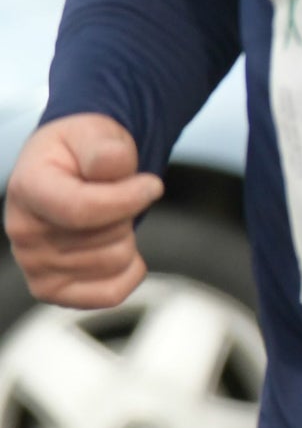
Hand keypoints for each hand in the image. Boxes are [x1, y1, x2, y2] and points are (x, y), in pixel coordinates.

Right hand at [6, 114, 161, 307]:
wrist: (70, 170)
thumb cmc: (84, 152)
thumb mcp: (95, 133)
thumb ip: (104, 148)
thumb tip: (112, 164)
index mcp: (28, 188)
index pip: (82, 210)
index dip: (129, 199)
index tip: (152, 184)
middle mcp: (22, 232)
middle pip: (108, 238)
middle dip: (127, 212)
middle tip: (114, 196)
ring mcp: (33, 265)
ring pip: (115, 262)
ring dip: (126, 236)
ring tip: (107, 217)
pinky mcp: (51, 289)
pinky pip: (110, 293)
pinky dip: (129, 271)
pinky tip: (116, 246)